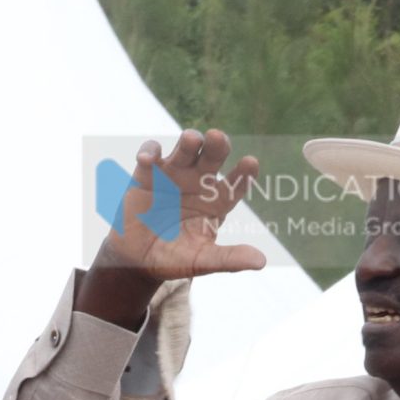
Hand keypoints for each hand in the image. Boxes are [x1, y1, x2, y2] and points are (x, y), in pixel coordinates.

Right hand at [95, 130, 267, 281]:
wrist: (139, 260)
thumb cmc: (175, 258)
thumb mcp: (202, 261)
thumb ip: (229, 259)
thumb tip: (260, 262)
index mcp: (218, 201)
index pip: (236, 183)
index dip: (243, 173)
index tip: (251, 163)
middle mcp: (200, 182)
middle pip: (213, 156)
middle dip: (217, 145)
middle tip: (218, 138)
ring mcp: (175, 174)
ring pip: (186, 149)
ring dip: (189, 141)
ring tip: (191, 139)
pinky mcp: (148, 174)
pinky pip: (151, 156)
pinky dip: (150, 152)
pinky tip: (148, 159)